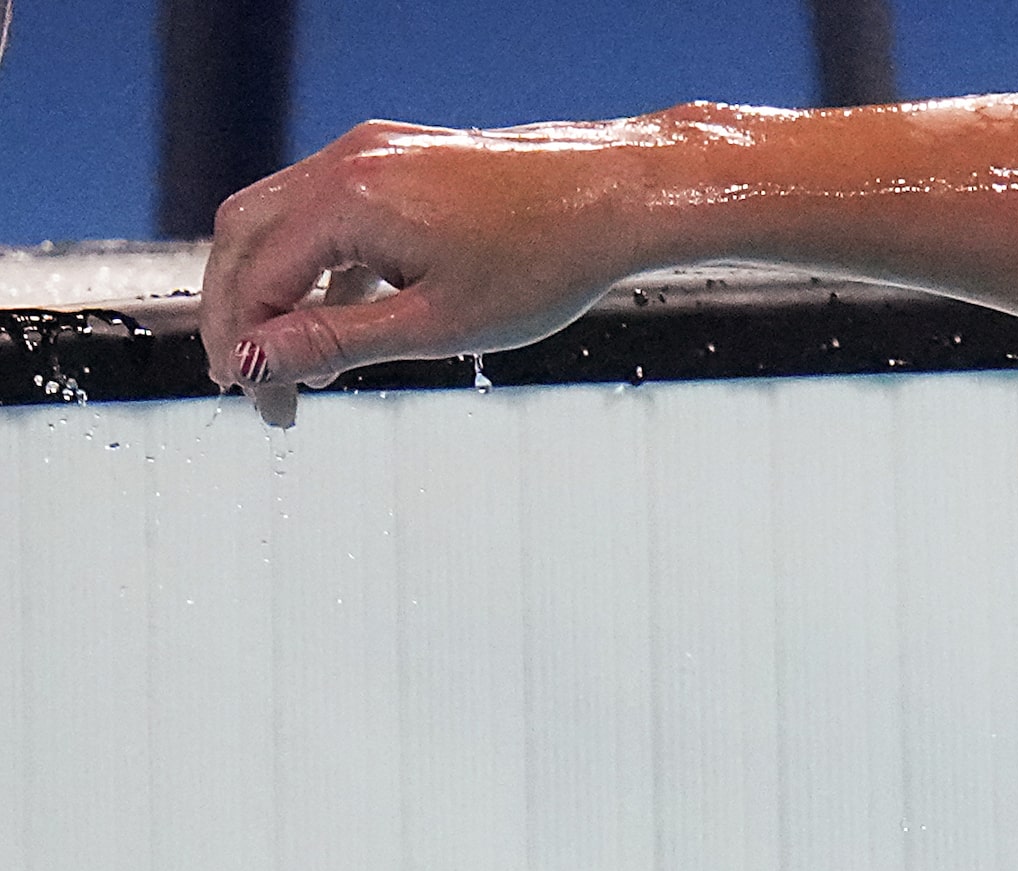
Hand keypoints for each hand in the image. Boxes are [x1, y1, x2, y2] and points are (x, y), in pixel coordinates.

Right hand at [199, 118, 646, 425]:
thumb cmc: (544, 262)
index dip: (246, 349)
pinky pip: (327, 213)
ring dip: (275, 292)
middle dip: (239, 316)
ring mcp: (369, 154)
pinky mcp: (395, 161)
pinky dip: (320, 268)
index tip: (262, 406)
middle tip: (254, 387)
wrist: (615, 197)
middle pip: (245, 239)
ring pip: (281, 222)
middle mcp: (347, 162)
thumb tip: (257, 364)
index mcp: (349, 200)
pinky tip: (341, 323)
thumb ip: (337, 341)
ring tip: (300, 369)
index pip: (254, 279)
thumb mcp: (436, 324)